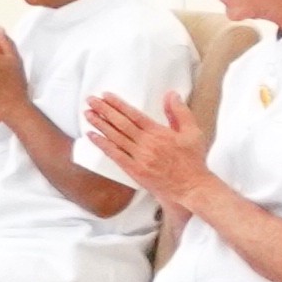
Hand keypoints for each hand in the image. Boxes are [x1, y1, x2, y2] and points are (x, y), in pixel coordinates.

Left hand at [79, 89, 218, 210]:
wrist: (191, 187)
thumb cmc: (193, 161)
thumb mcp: (193, 132)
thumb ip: (180, 112)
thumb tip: (171, 94)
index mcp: (159, 133)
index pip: (134, 114)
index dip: (118, 104)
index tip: (106, 96)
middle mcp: (146, 144)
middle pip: (120, 123)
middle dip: (104, 110)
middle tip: (90, 100)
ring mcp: (139, 158)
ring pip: (115, 137)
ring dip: (99, 124)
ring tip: (88, 114)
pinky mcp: (134, 170)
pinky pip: (115, 155)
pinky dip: (102, 144)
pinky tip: (92, 136)